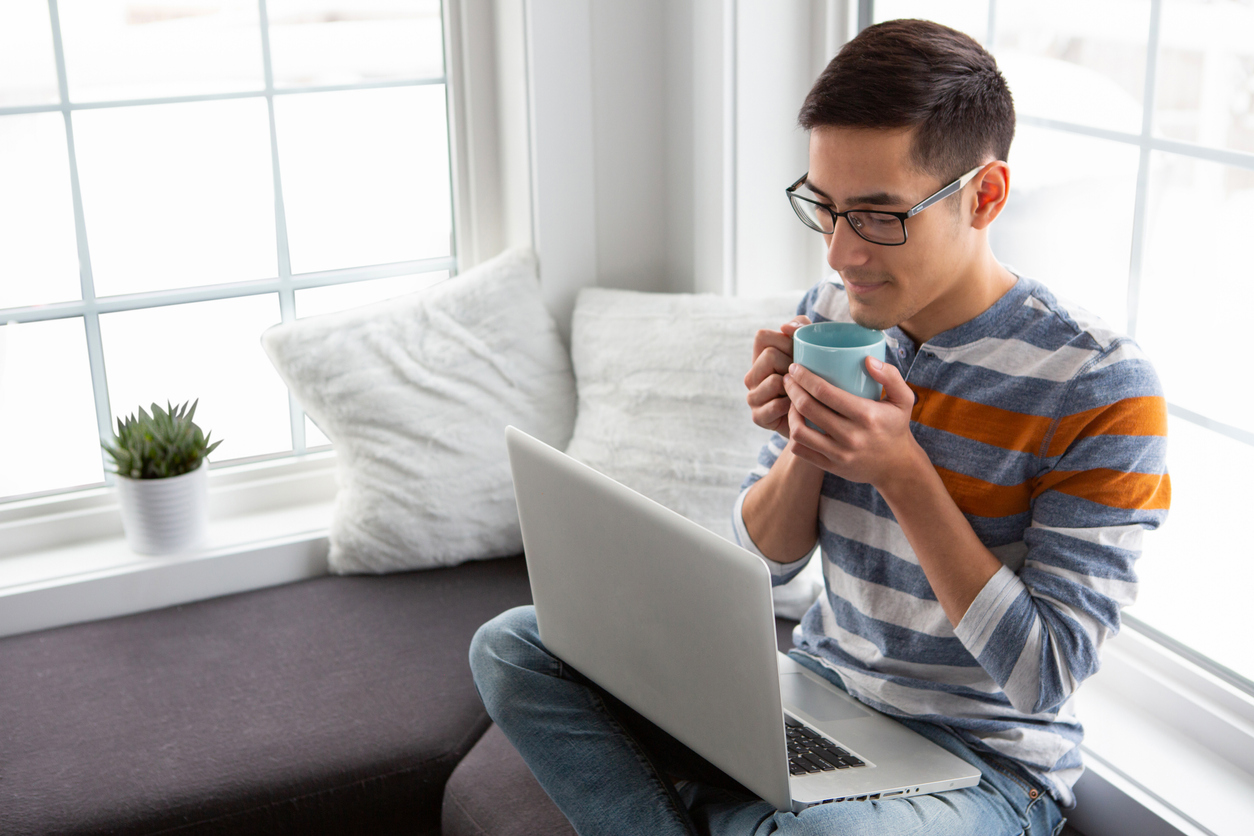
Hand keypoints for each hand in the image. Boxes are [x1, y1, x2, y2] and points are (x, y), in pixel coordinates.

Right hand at [745, 316, 810, 437]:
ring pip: (774, 381)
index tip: (799, 352)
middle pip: (769, 356)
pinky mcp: (758, 417)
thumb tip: (785, 327)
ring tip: (802, 393)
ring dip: (795, 387)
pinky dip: (792, 407)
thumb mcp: (813, 348)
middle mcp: (752, 376)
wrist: (823, 418)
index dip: (784, 341)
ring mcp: (753, 397)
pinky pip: (776, 405)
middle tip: (804, 377)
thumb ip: (802, 327)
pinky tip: (798, 409)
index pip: (762, 336)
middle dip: (792, 364)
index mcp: (760, 357)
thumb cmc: (817, 378)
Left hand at [782, 356, 921, 488]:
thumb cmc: (896, 427)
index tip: (795, 368)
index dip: (804, 377)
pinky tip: (796, 422)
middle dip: (792, 389)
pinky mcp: (831, 466)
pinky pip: (801, 450)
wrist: (897, 467)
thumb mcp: (903, 399)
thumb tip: (867, 359)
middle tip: (788, 379)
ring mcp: (839, 454)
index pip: (825, 392)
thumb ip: (890, 376)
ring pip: (799, 431)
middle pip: (808, 408)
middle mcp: (851, 435)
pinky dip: (793, 434)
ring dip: (790, 412)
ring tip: (790, 401)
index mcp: (866, 415)